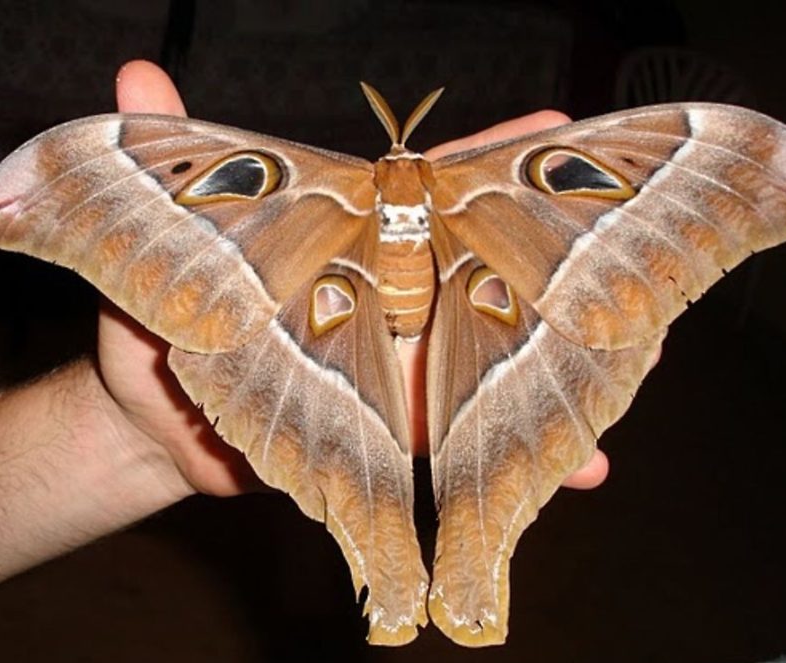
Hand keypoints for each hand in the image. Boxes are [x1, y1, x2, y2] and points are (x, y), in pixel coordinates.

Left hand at [102, 61, 610, 492]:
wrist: (152, 429)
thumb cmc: (159, 324)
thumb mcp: (169, 245)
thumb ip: (178, 166)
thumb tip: (135, 69)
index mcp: (355, 240)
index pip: (437, 185)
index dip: (497, 153)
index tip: (557, 126)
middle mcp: (398, 296)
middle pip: (504, 272)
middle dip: (579, 267)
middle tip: (650, 265)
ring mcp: (407, 365)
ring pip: (513, 360)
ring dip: (583, 366)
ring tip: (647, 362)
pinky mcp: (400, 431)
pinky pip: (477, 446)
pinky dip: (540, 458)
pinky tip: (590, 470)